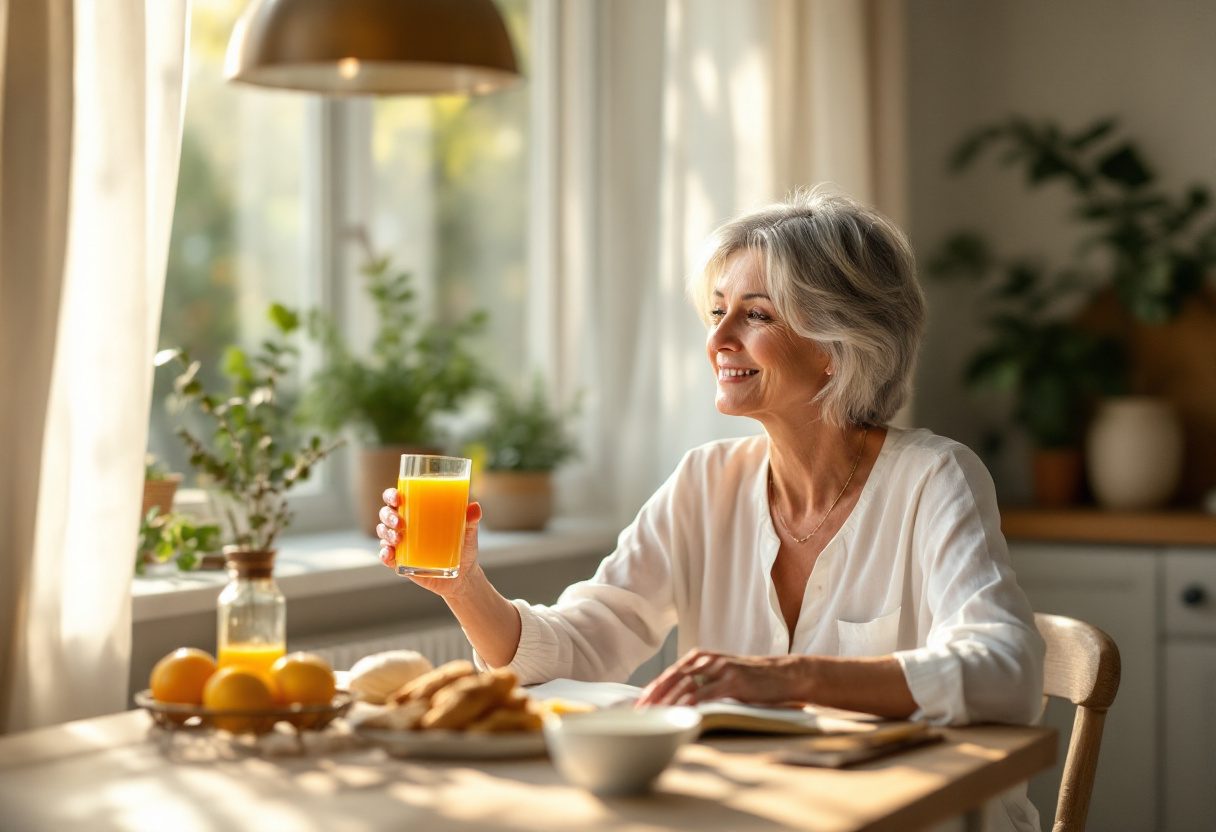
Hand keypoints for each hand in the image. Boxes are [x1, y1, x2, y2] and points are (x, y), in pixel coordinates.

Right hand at [376, 487, 483, 599]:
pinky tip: (389, 555)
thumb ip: (471, 519)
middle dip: (388, 516)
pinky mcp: (402, 562)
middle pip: (386, 514)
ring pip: (384, 533)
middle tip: (400, 522)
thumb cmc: (464, 546)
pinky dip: (384, 555)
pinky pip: (386, 557)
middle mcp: (405, 525)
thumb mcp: (468, 532)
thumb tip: (475, 507)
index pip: (397, 498)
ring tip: (398, 538)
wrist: (464, 575)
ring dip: (386, 534)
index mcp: (417, 511)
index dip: (391, 495)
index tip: (397, 497)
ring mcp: (401, 544)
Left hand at [636, 649, 804, 706]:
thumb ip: (700, 685)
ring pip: (686, 684)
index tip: (636, 708)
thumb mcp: (721, 678)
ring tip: (653, 716)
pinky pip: (707, 692)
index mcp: (700, 658)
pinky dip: (692, 701)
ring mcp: (720, 668)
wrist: (783, 674)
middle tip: (637, 714)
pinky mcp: (734, 680)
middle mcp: (706, 659)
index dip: (650, 691)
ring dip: (667, 701)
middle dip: (652, 697)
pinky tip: (681, 710)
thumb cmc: (751, 681)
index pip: (668, 675)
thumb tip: (675, 703)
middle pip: (671, 677)